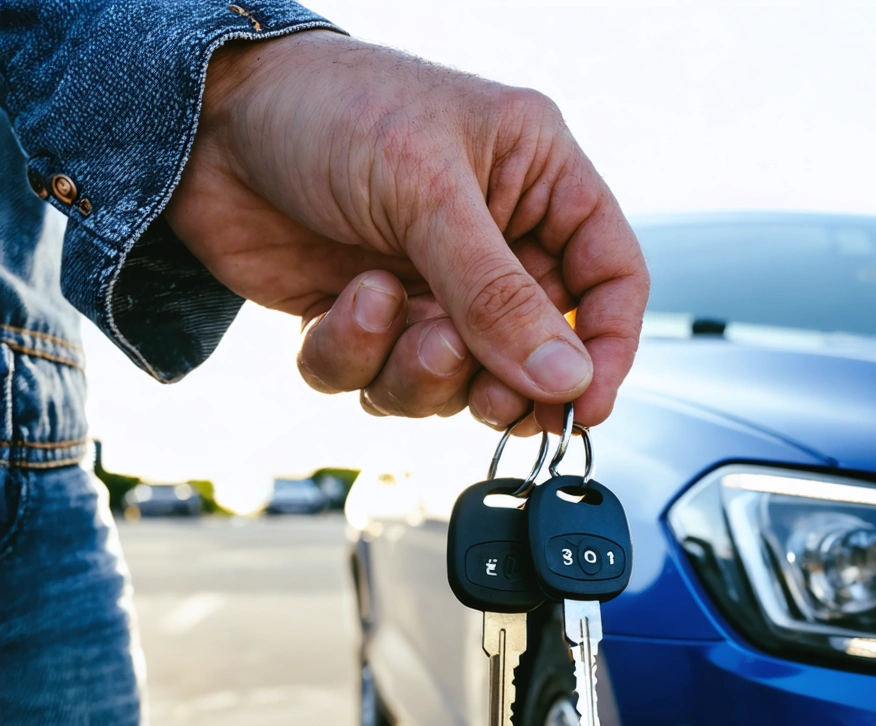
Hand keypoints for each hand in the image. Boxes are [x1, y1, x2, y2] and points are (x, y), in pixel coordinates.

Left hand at [165, 31, 647, 431]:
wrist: (202, 117)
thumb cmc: (327, 107)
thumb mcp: (427, 191)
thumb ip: (499, 295)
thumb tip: (567, 380)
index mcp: (538, 181)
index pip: (611, 278)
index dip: (609, 348)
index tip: (586, 405)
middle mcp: (492, 239)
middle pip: (535, 350)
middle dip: (498, 377)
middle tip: (473, 382)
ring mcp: (430, 283)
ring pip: (455, 380)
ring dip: (418, 370)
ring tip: (385, 310)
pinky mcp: (366, 316)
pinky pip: (376, 378)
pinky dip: (354, 357)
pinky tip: (338, 302)